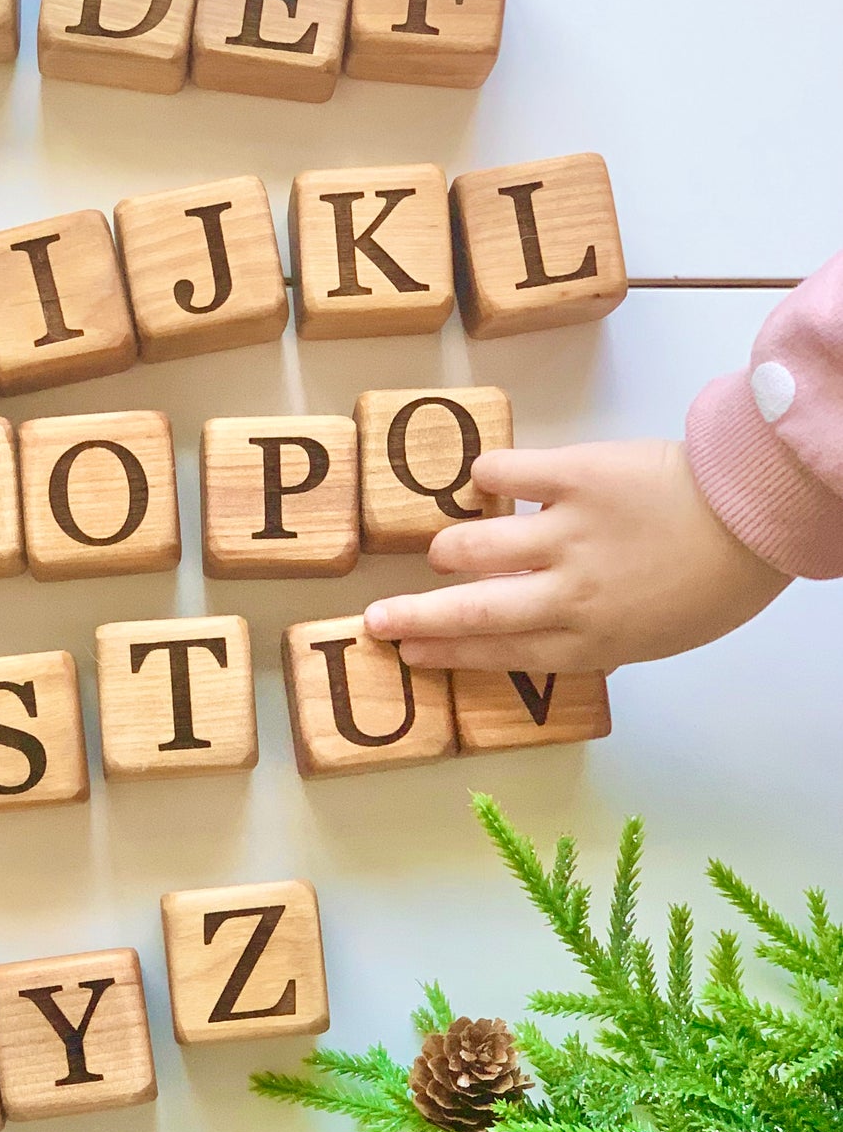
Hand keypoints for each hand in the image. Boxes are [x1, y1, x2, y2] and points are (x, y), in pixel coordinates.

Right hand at [361, 439, 790, 671]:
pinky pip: (503, 476)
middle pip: (467, 612)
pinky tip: (482, 484)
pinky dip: (485, 480)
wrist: (755, 510)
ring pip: (471, 548)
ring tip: (445, 550)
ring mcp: (564, 535)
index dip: (445, 655)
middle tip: (376, 620)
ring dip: (450, 550)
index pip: (497, 653)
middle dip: (412, 620)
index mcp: (588, 640)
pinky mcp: (570, 476)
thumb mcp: (655, 634)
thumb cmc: (716, 580)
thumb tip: (543, 628)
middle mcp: (565, 595)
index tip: (408, 654)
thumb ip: (594, 635)